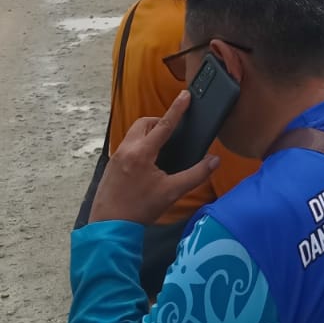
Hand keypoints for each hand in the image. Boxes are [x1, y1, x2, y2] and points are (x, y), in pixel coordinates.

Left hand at [88, 91, 219, 225]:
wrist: (109, 227)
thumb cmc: (139, 209)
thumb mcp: (172, 192)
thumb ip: (196, 174)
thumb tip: (215, 160)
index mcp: (142, 153)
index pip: (164, 124)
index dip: (177, 108)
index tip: (185, 95)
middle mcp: (127, 150)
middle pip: (143, 123)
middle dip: (158, 121)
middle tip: (170, 131)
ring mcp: (116, 157)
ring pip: (132, 134)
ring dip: (147, 133)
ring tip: (159, 147)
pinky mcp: (110, 166)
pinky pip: (125, 146)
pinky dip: (138, 145)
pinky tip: (145, 163)